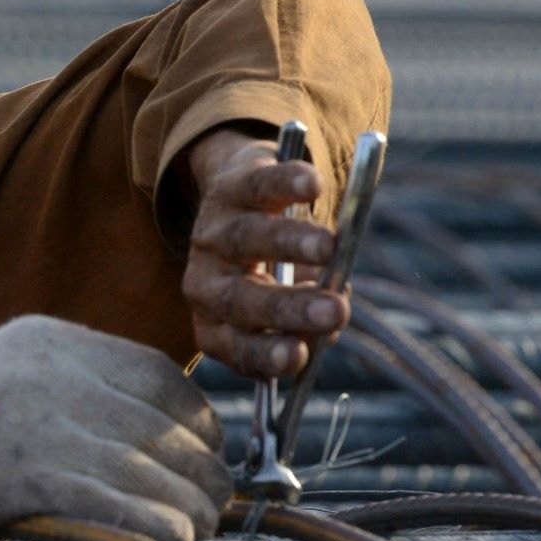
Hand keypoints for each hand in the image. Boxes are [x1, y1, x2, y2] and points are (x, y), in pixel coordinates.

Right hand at [0, 314, 231, 540]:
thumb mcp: (11, 380)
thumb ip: (76, 390)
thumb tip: (165, 437)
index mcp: (47, 340)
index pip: (156, 373)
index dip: (199, 419)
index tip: (208, 454)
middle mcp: (47, 371)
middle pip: (162, 423)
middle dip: (202, 469)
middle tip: (215, 504)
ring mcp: (34, 420)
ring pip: (148, 467)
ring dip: (191, 506)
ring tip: (200, 530)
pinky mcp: (21, 474)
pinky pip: (116, 503)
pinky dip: (158, 527)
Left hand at [181, 127, 346, 377]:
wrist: (239, 208)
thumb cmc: (274, 274)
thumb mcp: (287, 306)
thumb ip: (306, 320)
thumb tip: (326, 325)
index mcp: (216, 325)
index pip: (236, 346)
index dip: (265, 353)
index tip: (299, 357)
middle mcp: (205, 282)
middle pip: (239, 298)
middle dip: (288, 307)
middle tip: (335, 312)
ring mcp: (213, 233)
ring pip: (247, 239)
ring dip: (289, 243)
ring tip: (330, 247)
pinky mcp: (231, 188)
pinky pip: (258, 185)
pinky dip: (286, 183)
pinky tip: (312, 185)